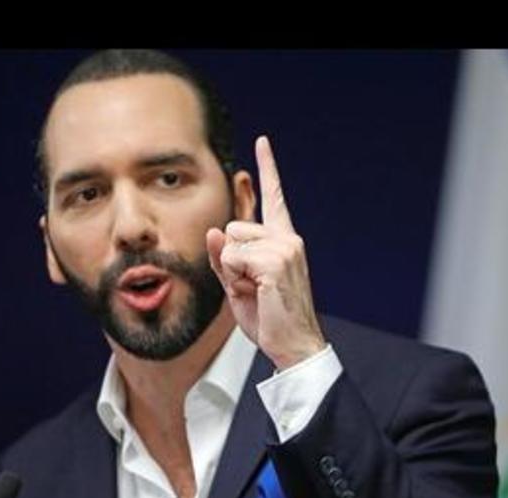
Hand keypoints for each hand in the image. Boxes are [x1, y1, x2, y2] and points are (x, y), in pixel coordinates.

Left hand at [206, 136, 325, 369]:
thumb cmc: (269, 318)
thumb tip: (214, 231)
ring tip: (257, 292)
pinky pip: (233, 258)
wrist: (293, 345)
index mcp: (283, 241)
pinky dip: (235, 279)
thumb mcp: (238, 286)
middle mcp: (288, 238)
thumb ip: (224, 259)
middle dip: (231, 261)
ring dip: (233, 272)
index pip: (274, 199)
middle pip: (233, 228)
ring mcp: (285, 247)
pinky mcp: (276, 260)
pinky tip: (257, 293)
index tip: (262, 143)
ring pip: (231, 243)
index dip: (268, 169)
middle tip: (253, 288)